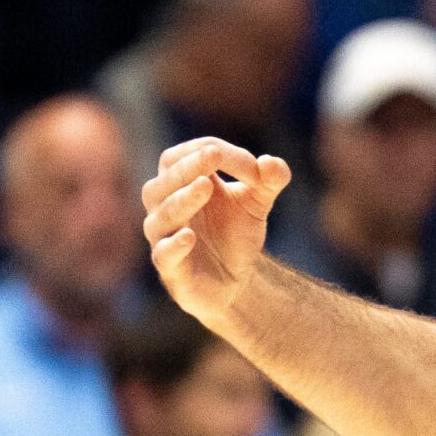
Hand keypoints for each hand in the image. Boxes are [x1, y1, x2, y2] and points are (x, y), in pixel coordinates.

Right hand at [141, 139, 292, 324]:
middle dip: (190, 165)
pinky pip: (163, 255)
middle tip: (213, 155)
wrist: (235, 281)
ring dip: (184, 198)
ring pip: (164, 214)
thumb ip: (270, 181)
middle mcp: (165, 205)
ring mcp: (164, 238)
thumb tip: (272, 163)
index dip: (220, 153)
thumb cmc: (236, 233)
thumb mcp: (258, 203)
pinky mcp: (171, 270)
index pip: (189, 155)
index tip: (256, 170)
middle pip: (166, 177)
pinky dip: (174, 244)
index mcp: (182, 181)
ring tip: (206, 185)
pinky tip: (189, 236)